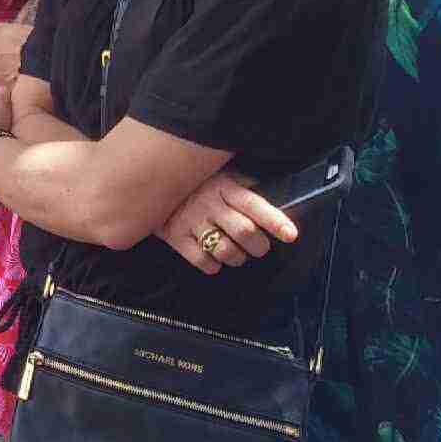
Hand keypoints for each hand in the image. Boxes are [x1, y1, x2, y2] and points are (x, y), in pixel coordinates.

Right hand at [156, 172, 297, 275]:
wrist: (149, 183)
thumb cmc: (195, 183)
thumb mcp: (220, 175)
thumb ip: (244, 186)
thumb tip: (276, 199)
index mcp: (225, 187)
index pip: (255, 205)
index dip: (275, 221)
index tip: (291, 235)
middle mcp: (210, 204)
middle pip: (245, 232)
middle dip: (259, 246)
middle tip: (259, 247)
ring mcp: (191, 221)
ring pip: (226, 251)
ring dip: (237, 258)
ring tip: (237, 253)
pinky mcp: (175, 237)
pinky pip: (202, 261)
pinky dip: (213, 265)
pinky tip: (214, 258)